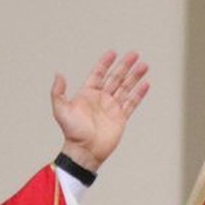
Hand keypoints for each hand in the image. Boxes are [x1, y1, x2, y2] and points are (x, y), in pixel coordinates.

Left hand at [50, 50, 149, 171]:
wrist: (85, 151)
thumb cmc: (72, 132)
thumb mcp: (60, 110)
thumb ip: (58, 92)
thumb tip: (58, 74)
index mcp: (87, 94)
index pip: (98, 73)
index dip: (105, 63)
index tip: (113, 53)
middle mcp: (101, 98)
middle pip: (116, 77)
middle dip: (125, 65)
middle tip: (134, 54)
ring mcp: (112, 107)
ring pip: (126, 88)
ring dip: (135, 76)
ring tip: (144, 65)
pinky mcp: (121, 118)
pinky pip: (132, 103)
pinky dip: (139, 94)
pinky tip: (146, 84)